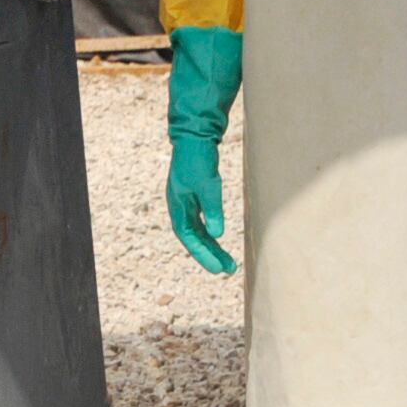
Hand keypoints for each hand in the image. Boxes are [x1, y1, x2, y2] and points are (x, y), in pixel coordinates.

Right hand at [167, 136, 235, 274]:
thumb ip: (212, 209)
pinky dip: (210, 232)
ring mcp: (186, 202)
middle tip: (228, 270)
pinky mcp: (195, 196)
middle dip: (209, 255)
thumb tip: (217, 235)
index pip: (188, 237)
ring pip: (198, 231)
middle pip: (193, 238)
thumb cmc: (198, 158)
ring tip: (228, 262)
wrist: (194, 135)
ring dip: (211, 246)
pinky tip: (218, 238)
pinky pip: (201, 221)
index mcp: (178, 206)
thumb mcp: (208, 184)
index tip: (218, 269)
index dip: (202, 255)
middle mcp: (180, 207)